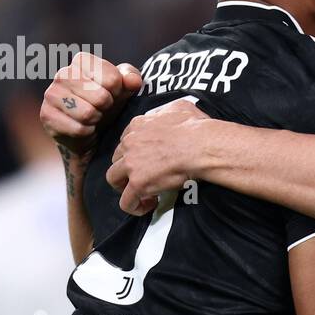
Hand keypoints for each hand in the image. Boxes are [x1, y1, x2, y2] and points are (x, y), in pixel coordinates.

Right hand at [40, 53, 142, 160]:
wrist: (90, 129)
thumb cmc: (109, 102)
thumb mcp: (125, 88)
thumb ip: (132, 78)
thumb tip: (132, 81)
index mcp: (82, 60)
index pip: (113, 79)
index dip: (118, 92)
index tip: (112, 94)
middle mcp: (63, 73)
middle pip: (101, 97)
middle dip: (107, 108)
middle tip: (102, 108)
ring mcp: (51, 94)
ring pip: (88, 114)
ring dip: (96, 120)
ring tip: (93, 117)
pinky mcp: (47, 115)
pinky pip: (78, 129)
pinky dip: (86, 133)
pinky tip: (84, 127)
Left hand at [107, 98, 209, 215]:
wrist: (200, 146)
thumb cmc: (196, 127)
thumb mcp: (180, 107)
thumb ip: (167, 110)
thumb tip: (171, 112)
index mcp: (138, 125)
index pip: (125, 140)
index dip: (134, 151)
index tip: (147, 159)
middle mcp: (129, 143)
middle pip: (116, 159)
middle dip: (126, 169)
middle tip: (143, 177)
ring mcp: (132, 164)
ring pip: (113, 179)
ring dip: (124, 187)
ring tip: (141, 194)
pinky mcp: (138, 183)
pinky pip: (126, 201)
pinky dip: (134, 207)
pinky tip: (147, 206)